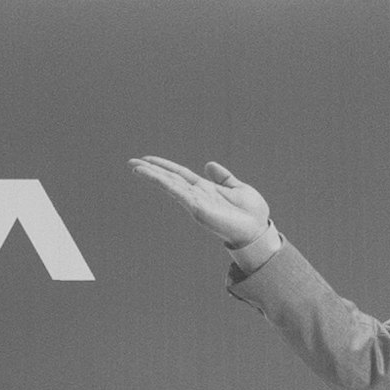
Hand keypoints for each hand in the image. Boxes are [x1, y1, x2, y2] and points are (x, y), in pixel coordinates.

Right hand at [131, 149, 277, 252]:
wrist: (257, 229)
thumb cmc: (250, 213)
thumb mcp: (237, 187)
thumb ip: (223, 177)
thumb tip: (209, 164)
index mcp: (204, 189)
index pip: (179, 174)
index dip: (165, 165)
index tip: (148, 159)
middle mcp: (196, 196)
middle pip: (169, 178)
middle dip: (151, 170)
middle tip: (132, 163)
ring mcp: (195, 202)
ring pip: (169, 184)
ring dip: (152, 175)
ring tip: (135, 167)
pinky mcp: (197, 208)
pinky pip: (177, 192)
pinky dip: (164, 183)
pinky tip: (152, 176)